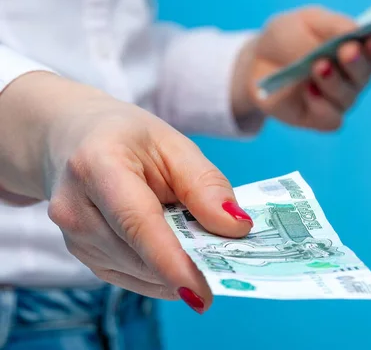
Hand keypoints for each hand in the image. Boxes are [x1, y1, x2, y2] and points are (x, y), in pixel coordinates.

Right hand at [0, 72, 252, 313]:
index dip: (171, 261)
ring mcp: (74, 237)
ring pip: (139, 273)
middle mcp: (74, 208)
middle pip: (140, 254)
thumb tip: (237, 227)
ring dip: (178, 269)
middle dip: (189, 265)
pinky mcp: (83, 256)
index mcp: (96, 166)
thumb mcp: (175, 146)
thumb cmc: (129, 139)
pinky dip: (163, 273)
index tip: (203, 292)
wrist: (75, 140)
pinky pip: (132, 278)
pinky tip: (179, 255)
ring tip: (205, 248)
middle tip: (232, 264)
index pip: (137, 223)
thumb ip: (205, 185)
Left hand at [232, 6, 370, 130]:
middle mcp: (354, 76)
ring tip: (318, 67)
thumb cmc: (286, 38)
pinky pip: (331, 118)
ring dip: (334, 82)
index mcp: (356, 47)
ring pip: (348, 97)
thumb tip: (354, 32)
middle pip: (366, 74)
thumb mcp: (305, 21)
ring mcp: (338, 99)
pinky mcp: (321, 118)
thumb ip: (331, 25)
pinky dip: (320, 105)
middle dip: (357, 63)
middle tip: (346, 51)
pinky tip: (307, 91)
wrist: (256, 63)